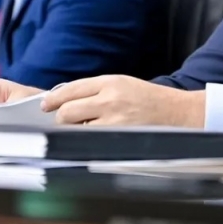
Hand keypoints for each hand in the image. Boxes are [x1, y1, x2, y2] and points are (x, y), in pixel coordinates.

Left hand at [41, 75, 204, 127]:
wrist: (177, 112)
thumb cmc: (148, 99)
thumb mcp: (122, 84)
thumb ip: (96, 90)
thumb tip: (66, 99)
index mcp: (110, 82)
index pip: (71, 89)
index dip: (54, 99)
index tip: (45, 105)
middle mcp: (110, 99)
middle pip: (68, 110)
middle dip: (61, 117)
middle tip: (62, 121)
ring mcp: (114, 120)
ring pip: (77, 128)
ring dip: (74, 130)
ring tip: (81, 130)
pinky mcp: (119, 137)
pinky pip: (92, 141)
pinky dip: (88, 141)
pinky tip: (93, 139)